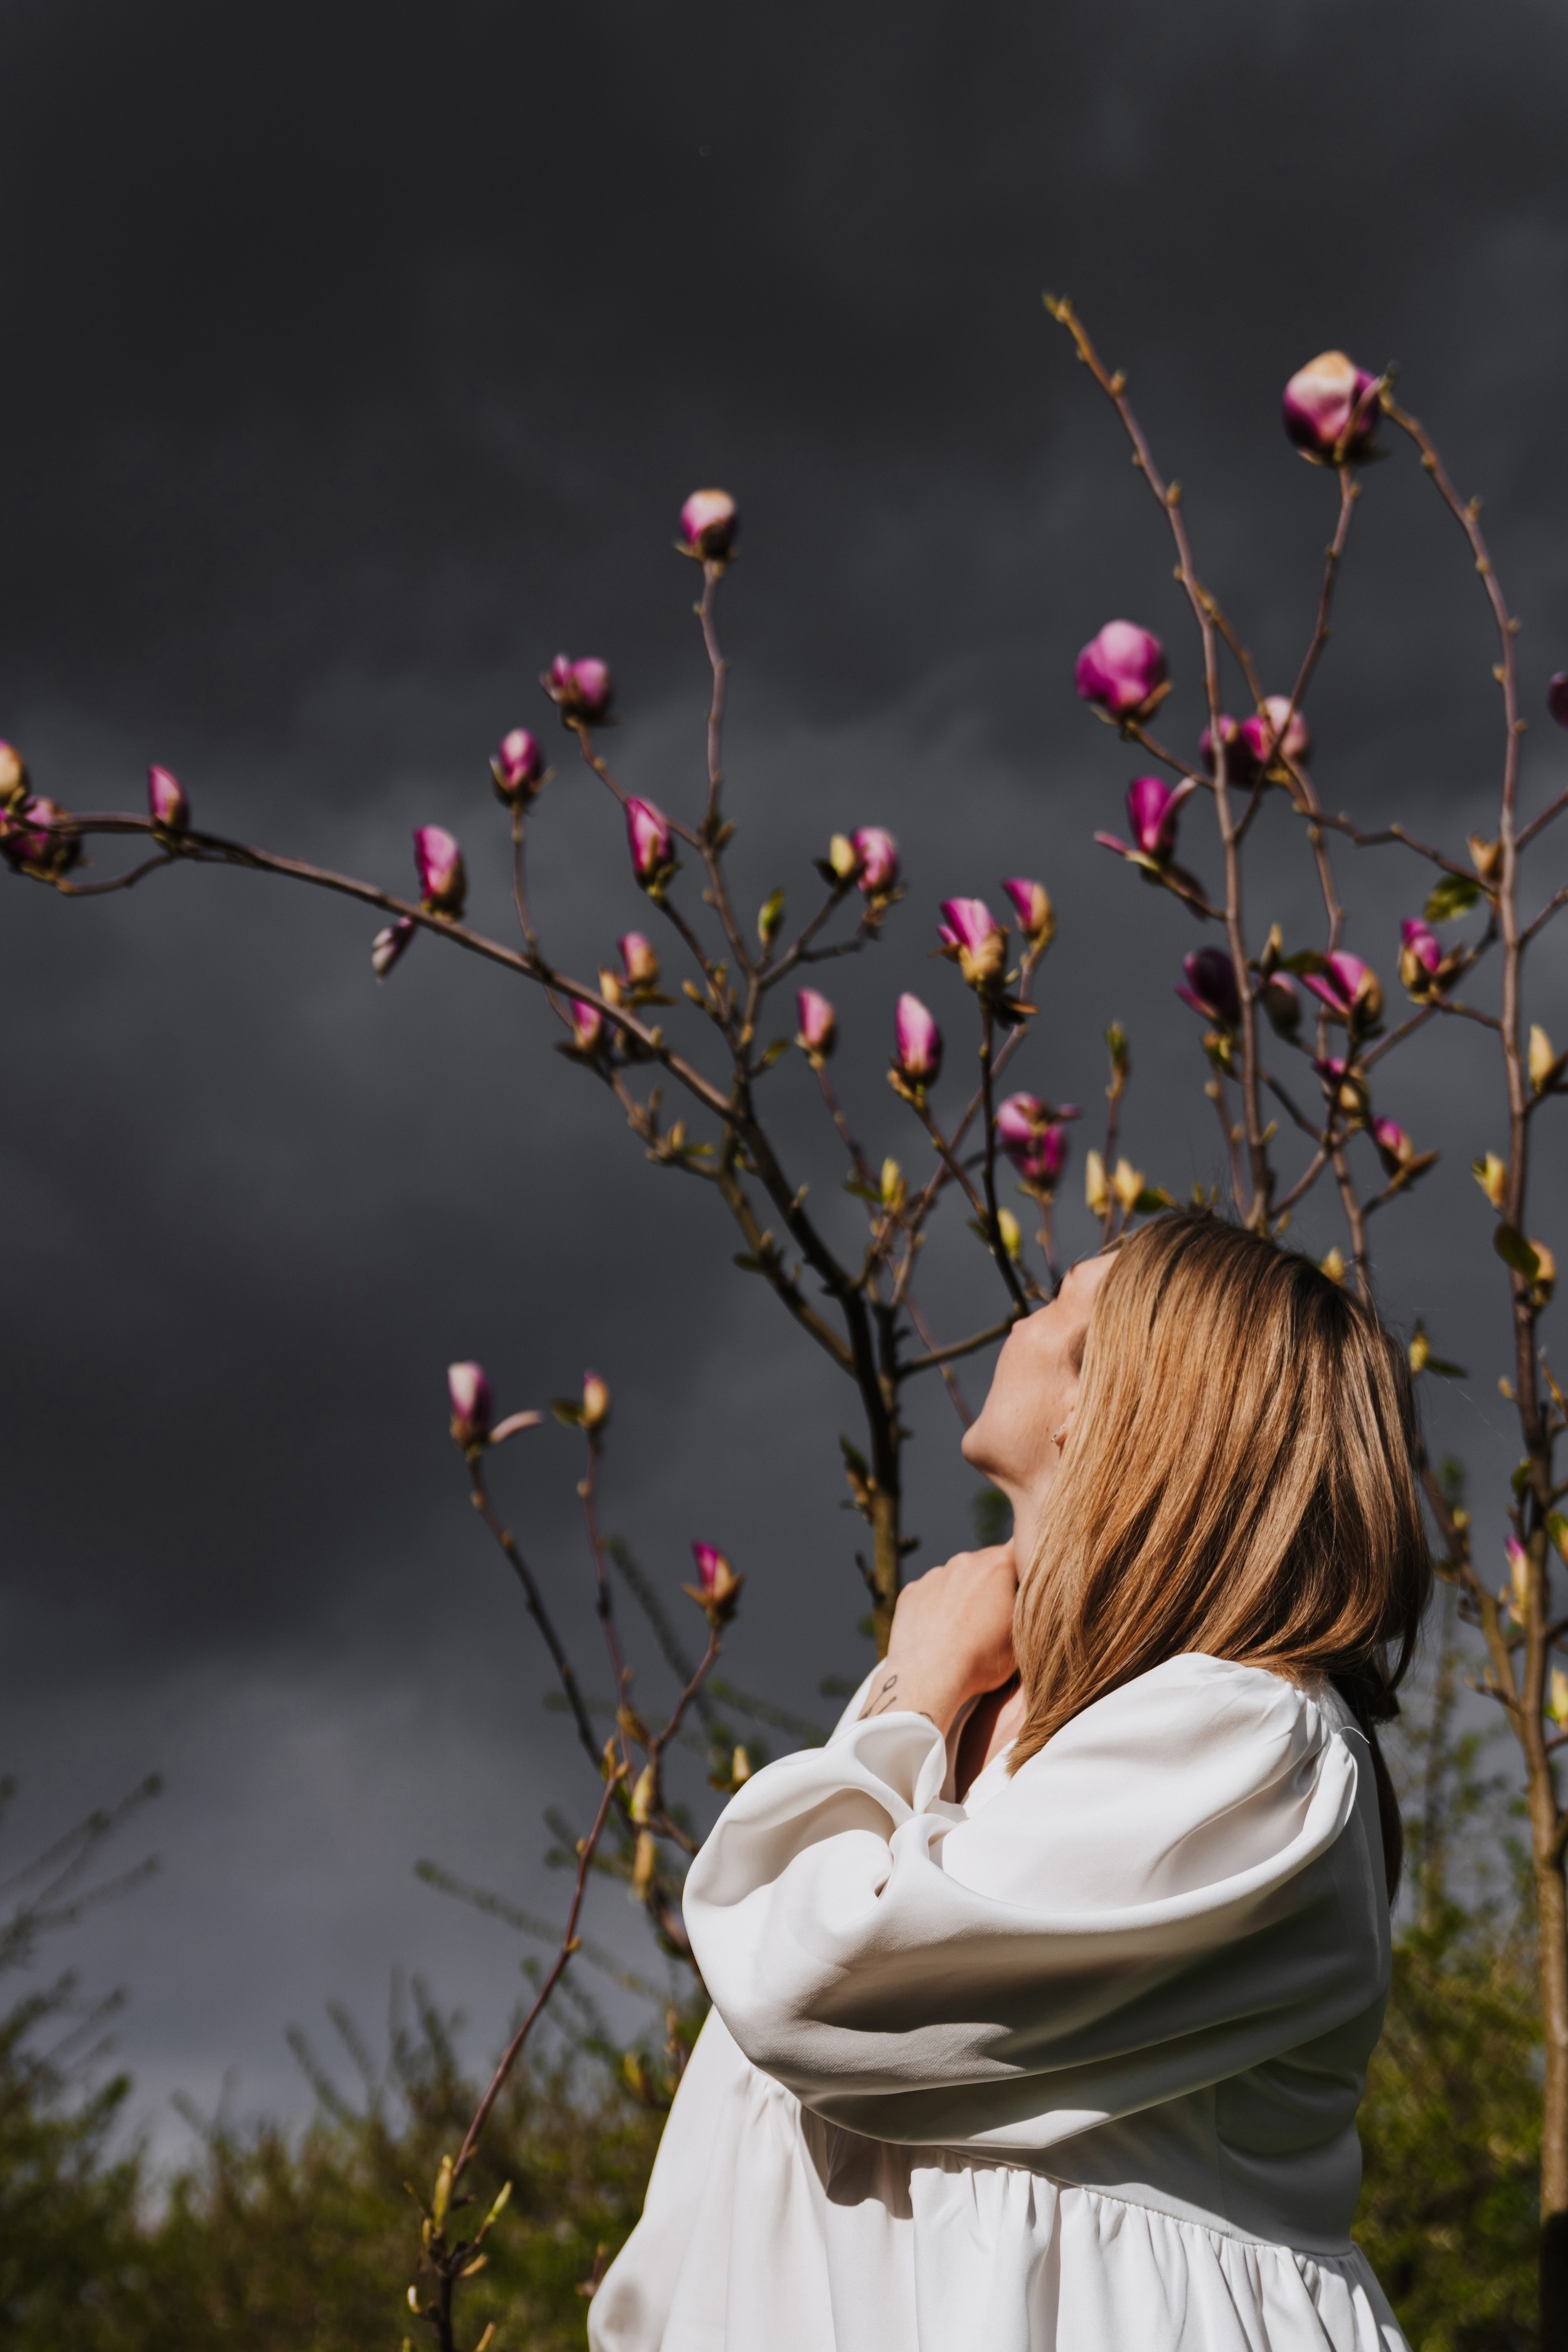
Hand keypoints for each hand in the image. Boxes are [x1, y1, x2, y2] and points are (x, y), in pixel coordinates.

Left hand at [858, 1544, 1018, 1734]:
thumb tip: (1031, 1596)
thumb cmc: (981, 1660)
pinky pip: (931, 1593)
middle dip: (993, 1584)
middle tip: (995, 1616)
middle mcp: (963, 1562)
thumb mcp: (1022, 1636)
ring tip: (965, 1630)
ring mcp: (933, 1576)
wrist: (928, 1678)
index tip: (1024, 1584)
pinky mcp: (911, 1592)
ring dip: (964, 1595)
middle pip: (986, 1564)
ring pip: (957, 1579)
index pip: (1018, 1549)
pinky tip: (941, 1633)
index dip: (1023, 1565)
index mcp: (996, 1566)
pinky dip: (938, 1607)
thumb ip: (1029, 1607)